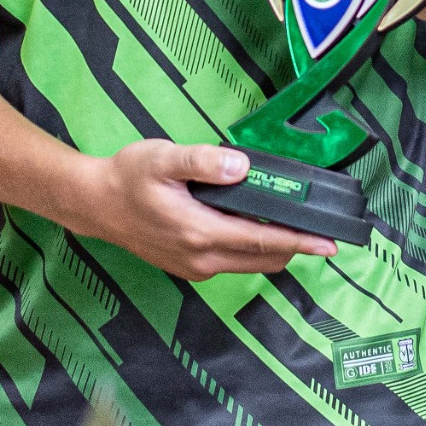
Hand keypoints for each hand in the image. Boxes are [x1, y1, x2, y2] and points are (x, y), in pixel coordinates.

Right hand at [67, 141, 335, 278]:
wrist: (94, 203)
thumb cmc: (128, 176)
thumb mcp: (163, 158)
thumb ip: (204, 161)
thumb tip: (243, 167)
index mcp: (200, 232)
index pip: (263, 242)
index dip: (301, 241)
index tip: (331, 242)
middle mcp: (202, 259)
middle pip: (264, 260)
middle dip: (295, 245)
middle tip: (318, 223)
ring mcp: (195, 267)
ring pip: (250, 264)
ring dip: (275, 248)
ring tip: (291, 221)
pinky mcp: (189, 267)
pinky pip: (233, 262)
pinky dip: (252, 249)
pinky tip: (254, 224)